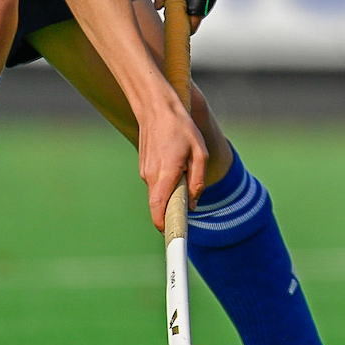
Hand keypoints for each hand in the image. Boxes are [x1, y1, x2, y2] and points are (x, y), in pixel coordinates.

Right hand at [141, 98, 207, 230]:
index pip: (158, 207)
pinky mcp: (144, 168)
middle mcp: (151, 176)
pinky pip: (158, 184)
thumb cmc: (182, 129)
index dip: (163, 224)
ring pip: (160, 193)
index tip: (171, 236)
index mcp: (166, 173)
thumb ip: (198, 180)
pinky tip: (176, 164)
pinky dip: (167, 183)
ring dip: (172, 192)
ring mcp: (145, 172)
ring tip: (185, 169)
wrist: (156, 109)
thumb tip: (194, 203)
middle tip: (187, 208)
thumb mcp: (200, 153)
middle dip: (173, 210)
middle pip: (160, 204)